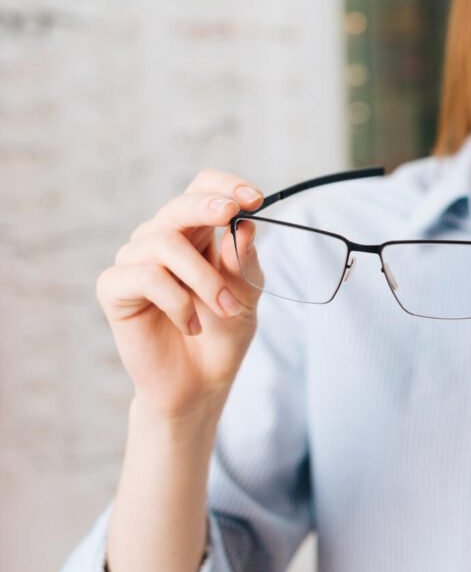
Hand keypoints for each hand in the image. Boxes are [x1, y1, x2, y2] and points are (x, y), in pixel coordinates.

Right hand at [96, 170, 265, 420]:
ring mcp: (135, 262)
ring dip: (205, 278)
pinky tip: (191, 324)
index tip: (255, 198)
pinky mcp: (114, 288)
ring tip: (225, 308)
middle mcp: (161, 241)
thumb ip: (244, 262)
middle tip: (233, 214)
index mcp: (196, 235)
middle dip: (208, 207)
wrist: (199, 385)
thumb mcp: (246, 296)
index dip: (225, 186)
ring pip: (165, 243)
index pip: (202, 189)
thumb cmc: (222, 336)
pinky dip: (177, 301)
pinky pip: (146, 276)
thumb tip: (245, 225)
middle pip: (179, 206)